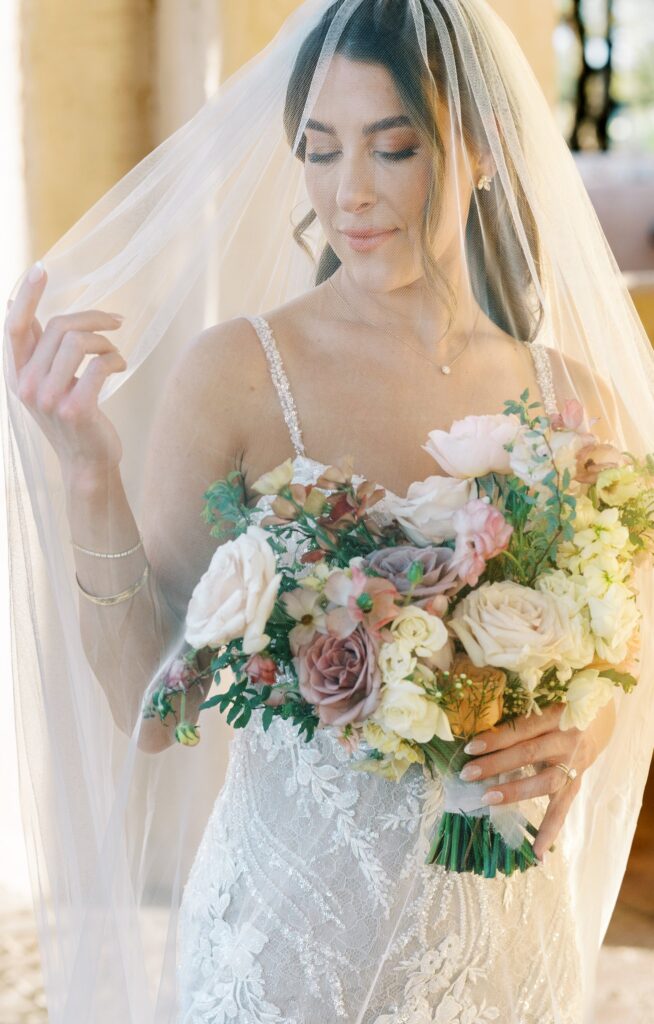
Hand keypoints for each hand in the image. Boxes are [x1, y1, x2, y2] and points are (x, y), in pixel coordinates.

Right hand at [4, 262, 126, 478]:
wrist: (87, 463)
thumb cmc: (72, 416)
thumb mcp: (45, 381)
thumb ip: (35, 347)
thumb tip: (13, 301)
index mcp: (16, 374)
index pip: (14, 326)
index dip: (26, 295)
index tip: (42, 267)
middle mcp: (26, 386)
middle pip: (60, 327)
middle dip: (94, 318)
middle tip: (116, 322)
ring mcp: (49, 399)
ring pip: (79, 342)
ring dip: (106, 340)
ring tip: (114, 353)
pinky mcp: (76, 409)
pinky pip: (100, 364)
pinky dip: (116, 359)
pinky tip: (120, 366)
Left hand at [459, 700, 616, 860]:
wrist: (598, 719)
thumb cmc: (559, 708)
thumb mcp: (543, 704)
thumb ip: (519, 720)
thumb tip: (478, 738)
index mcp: (556, 715)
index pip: (521, 729)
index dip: (496, 738)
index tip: (469, 748)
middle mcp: (567, 740)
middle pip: (528, 754)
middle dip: (496, 765)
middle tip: (468, 774)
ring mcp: (574, 765)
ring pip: (544, 782)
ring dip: (515, 792)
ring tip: (488, 799)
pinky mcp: (577, 783)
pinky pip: (562, 809)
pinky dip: (549, 831)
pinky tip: (535, 853)